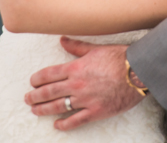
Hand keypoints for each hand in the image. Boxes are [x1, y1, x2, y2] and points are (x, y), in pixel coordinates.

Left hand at [24, 37, 143, 130]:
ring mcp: (85, 100)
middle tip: (28, 99)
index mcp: (75, 68)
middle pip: (49, 92)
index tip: (32, 83)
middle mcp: (76, 84)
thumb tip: (62, 40)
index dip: (37, 79)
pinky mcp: (96, 112)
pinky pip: (75, 121)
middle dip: (35, 96)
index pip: (49, 74)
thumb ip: (77, 47)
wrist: (138, 72)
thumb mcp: (96, 48)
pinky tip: (57, 125)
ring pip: (58, 107)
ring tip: (35, 111)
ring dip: (44, 110)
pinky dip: (64, 124)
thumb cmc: (119, 58)